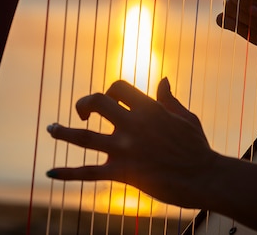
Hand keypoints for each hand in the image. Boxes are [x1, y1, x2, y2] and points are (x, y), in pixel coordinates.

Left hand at [46, 79, 219, 208]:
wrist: (206, 178)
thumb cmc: (198, 147)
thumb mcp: (186, 117)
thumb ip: (168, 99)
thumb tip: (162, 79)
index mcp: (149, 108)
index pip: (118, 87)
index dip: (108, 91)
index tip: (108, 101)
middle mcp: (133, 125)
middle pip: (96, 102)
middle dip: (84, 104)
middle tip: (82, 114)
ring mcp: (126, 149)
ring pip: (84, 137)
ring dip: (62, 131)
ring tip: (50, 128)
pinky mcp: (123, 173)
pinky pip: (88, 172)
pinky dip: (67, 173)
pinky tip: (49, 172)